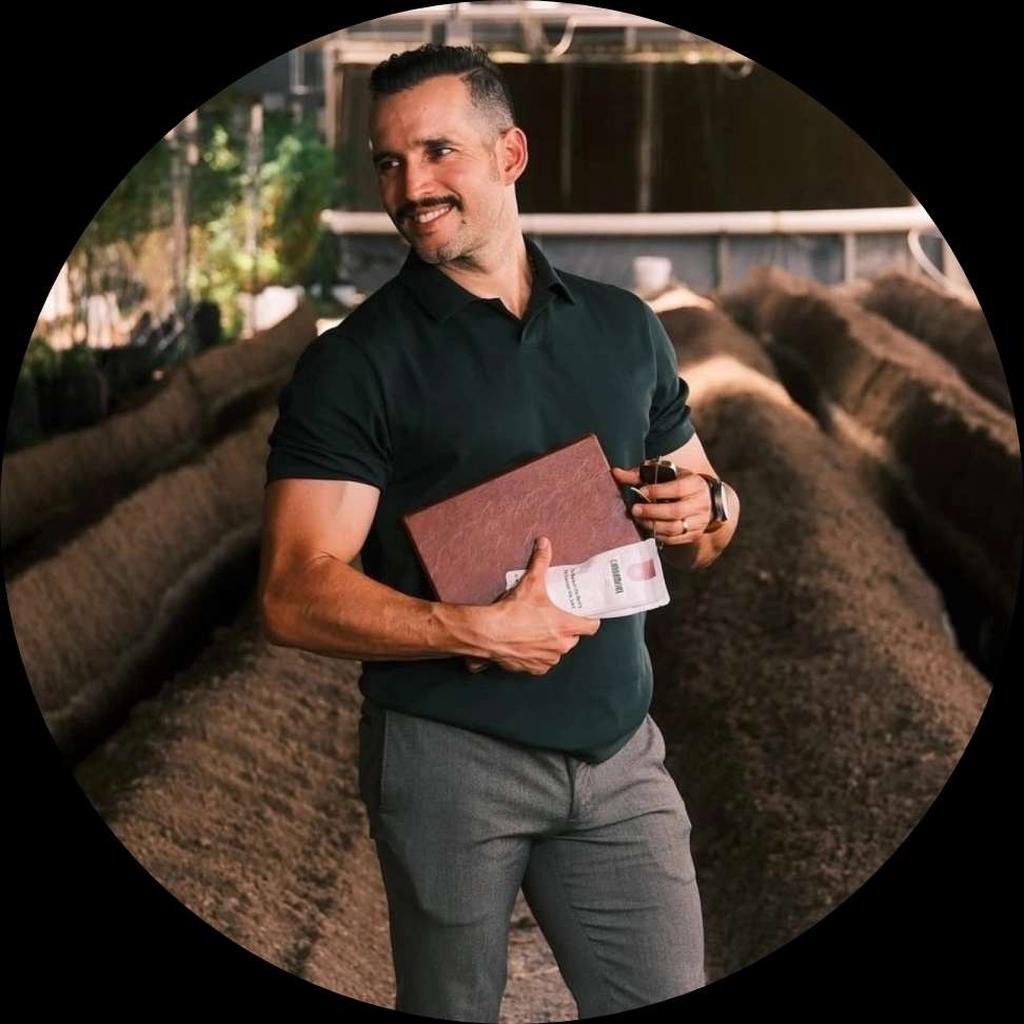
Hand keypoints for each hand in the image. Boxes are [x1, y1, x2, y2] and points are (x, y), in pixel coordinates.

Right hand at [466, 536, 600, 675]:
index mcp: (566, 626)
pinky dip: (538, 655)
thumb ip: (541, 561)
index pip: (592, 627)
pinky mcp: (534, 668)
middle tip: (555, 619)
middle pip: (573, 638)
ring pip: (557, 651)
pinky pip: (543, 663)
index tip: (585, 616)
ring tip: (539, 631)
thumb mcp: (530, 583)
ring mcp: (548, 659)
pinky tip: (529, 644)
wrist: (489, 634)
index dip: (590, 620)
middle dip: (566, 630)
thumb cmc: (512, 612)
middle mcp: (560, 645)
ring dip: (552, 643)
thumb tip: (544, 543)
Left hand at [611, 465, 711, 545]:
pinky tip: (648, 528)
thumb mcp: (665, 474)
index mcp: (695, 484)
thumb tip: (616, 473)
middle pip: (675, 511)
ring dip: (653, 525)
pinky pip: (674, 539)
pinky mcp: (694, 535)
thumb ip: (639, 474)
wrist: (706, 500)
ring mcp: (698, 521)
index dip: (658, 491)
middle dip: (652, 511)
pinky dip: (659, 535)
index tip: (641, 491)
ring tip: (639, 520)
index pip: (678, 488)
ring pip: (674, 528)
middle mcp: (700, 503)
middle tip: (635, 510)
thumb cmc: (680, 484)